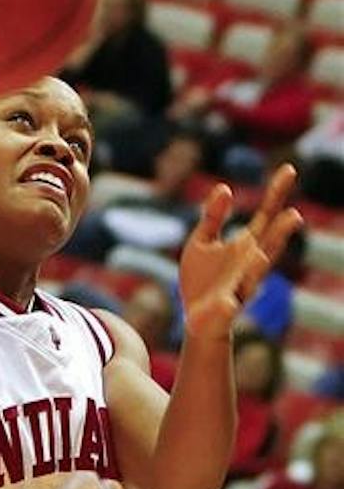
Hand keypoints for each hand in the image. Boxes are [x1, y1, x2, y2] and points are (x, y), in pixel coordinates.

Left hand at [179, 164, 301, 340]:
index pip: (265, 215)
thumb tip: (225, 186)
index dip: (276, 193)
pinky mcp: (224, 309)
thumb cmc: (202, 279)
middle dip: (281, 233)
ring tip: (261, 253)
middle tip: (294, 216)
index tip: (289, 169)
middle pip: (270, 245)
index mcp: (246, 245)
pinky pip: (227, 307)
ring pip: (254, 276)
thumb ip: (213, 216)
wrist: (195, 318)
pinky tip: (227, 302)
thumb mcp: (202, 241)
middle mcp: (250, 264)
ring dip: (259, 265)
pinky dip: (227, 304)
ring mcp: (240, 287)